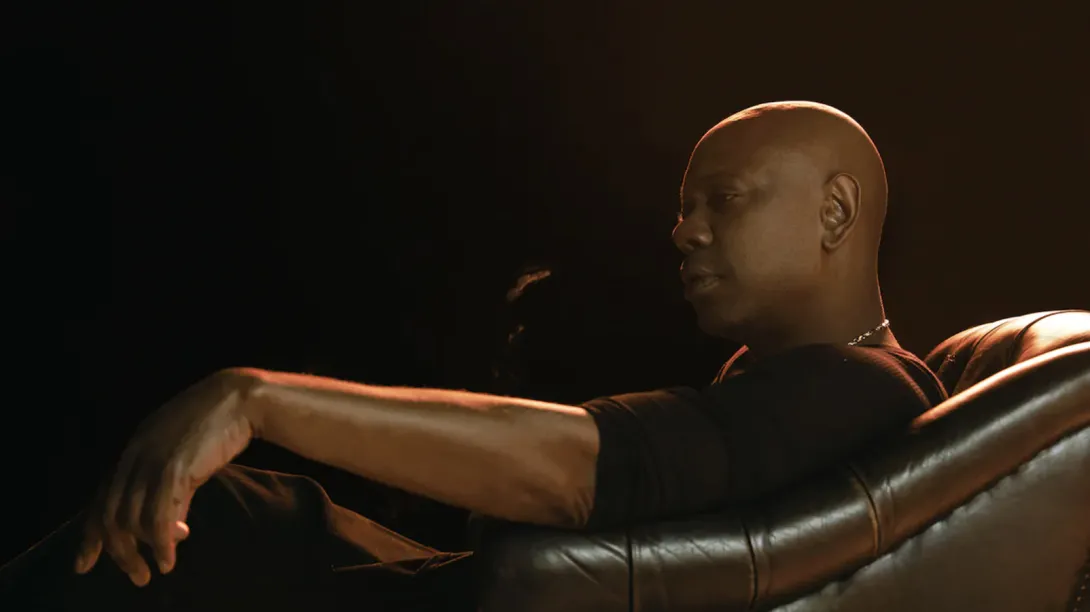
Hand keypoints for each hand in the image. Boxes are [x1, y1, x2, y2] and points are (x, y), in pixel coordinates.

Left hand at [75, 369, 258, 585]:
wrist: (240, 399)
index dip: (91, 533)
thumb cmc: (218, 425)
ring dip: (140, 551)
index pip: (100, 497)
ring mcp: (151, 461)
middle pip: (109, 513)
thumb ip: (174, 491)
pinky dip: (160, 542)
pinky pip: (157, 516)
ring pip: (129, 519)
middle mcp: (133, 455)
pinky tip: (170, 556)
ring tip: (161, 567)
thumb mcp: (186, 457)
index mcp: (133, 448)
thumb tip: (173, 529)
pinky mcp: (173, 469)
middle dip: (118, 551)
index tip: (85, 562)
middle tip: (137, 576)